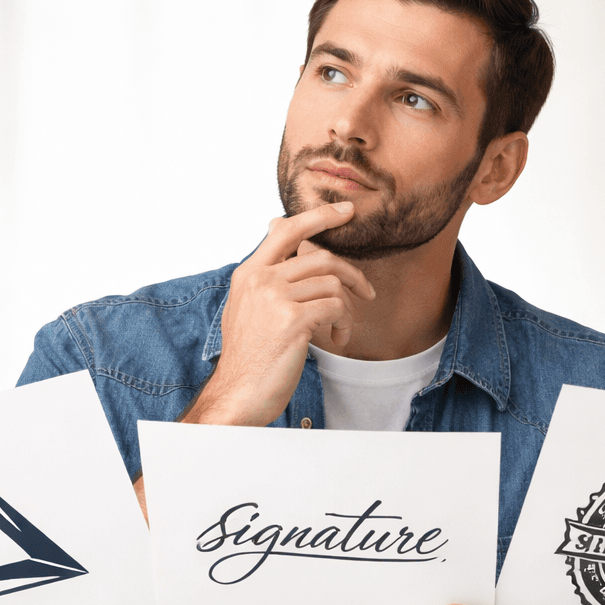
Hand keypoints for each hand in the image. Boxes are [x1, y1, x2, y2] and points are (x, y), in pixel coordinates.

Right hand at [184, 202, 374, 426]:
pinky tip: (336, 339)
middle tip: (366, 292)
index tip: (346, 210)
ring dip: (346, 310)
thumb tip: (276, 229)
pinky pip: (336, 308)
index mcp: (249, 273)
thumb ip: (266, 274)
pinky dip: (344, 325)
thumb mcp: (246, 306)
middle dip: (352, 275)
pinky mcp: (293, 320)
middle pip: (321, 258)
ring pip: (332, 285)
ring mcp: (275, 298)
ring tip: (339, 330)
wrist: (238, 393)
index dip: (320, 216)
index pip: (286, 230)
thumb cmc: (249, 355)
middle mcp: (260, 280)